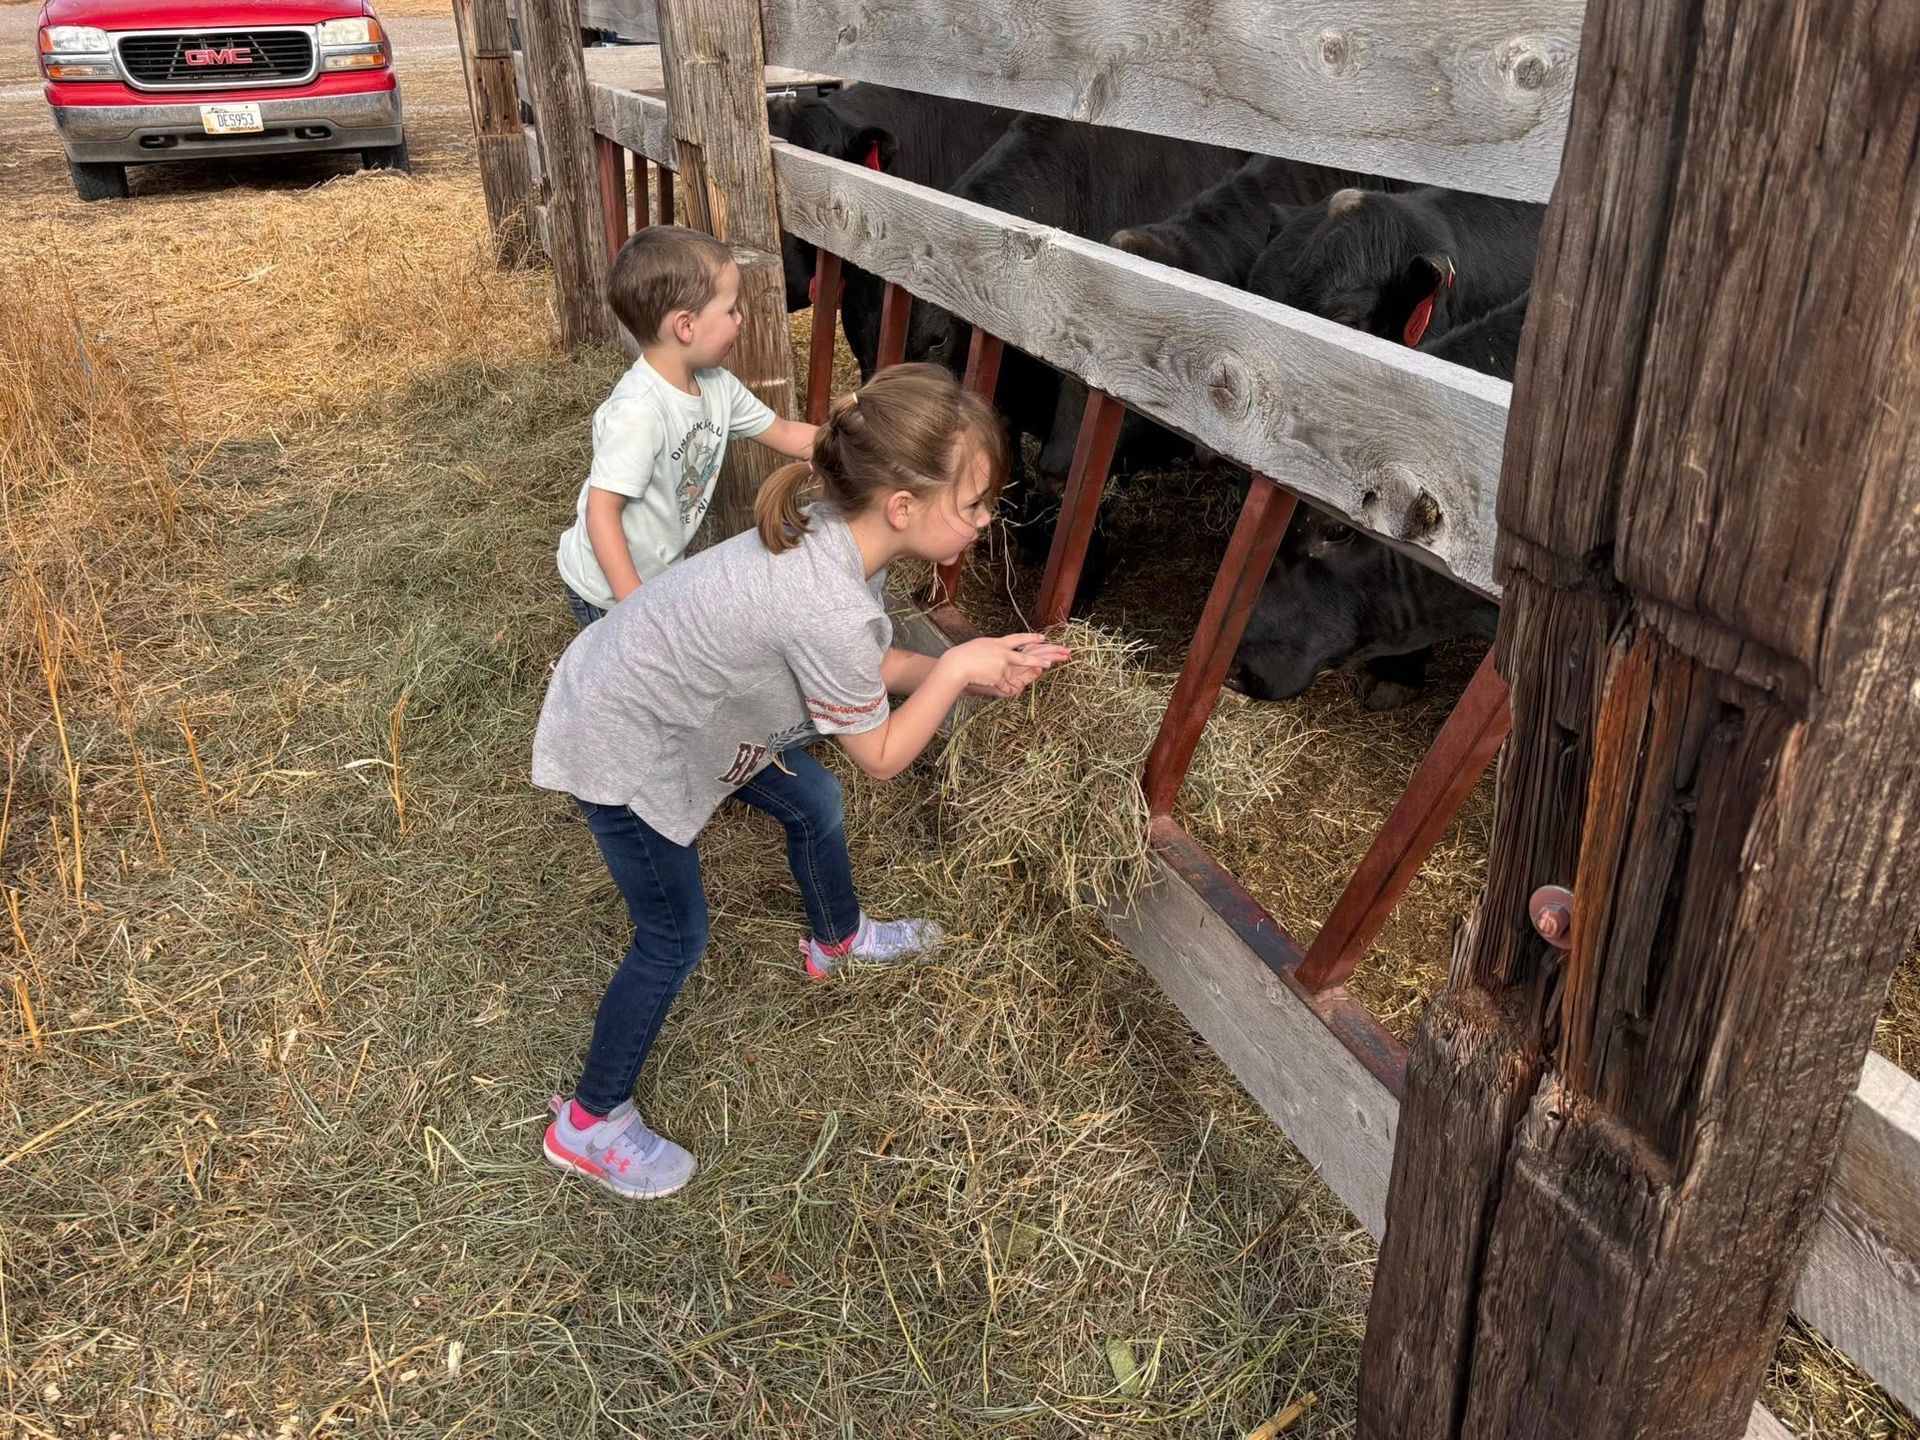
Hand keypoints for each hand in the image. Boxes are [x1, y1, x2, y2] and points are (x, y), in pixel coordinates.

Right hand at [947, 633, 1070, 697]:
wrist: (957, 664)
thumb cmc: (963, 656)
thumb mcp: (980, 646)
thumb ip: (991, 649)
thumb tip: (999, 649)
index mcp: (997, 643)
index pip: (1017, 639)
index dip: (1031, 638)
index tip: (1043, 637)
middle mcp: (1002, 652)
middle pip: (1025, 654)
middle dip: (1040, 655)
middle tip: (1053, 658)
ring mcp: (1001, 664)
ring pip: (1019, 668)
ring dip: (1034, 667)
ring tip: (1047, 666)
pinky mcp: (998, 676)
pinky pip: (1005, 685)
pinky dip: (1009, 689)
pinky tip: (1016, 691)